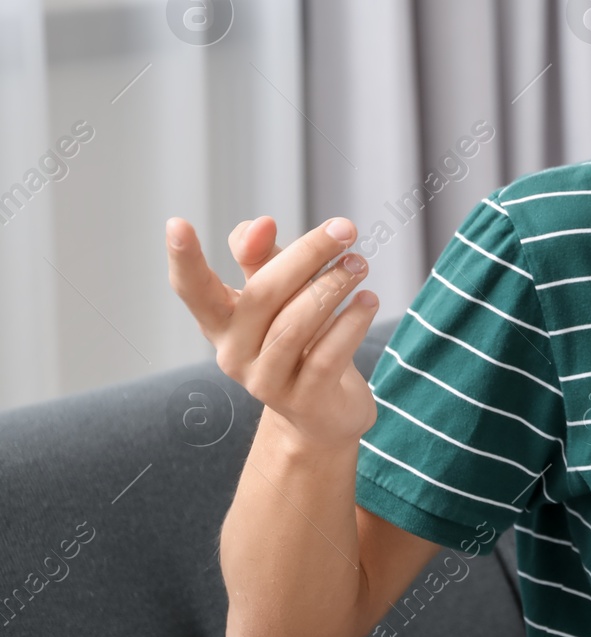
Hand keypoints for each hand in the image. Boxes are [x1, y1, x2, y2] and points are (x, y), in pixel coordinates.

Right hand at [166, 214, 379, 447]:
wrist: (323, 413)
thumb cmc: (300, 340)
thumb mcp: (279, 296)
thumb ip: (264, 259)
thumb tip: (259, 224)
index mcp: (221, 322)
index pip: (193, 290)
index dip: (184, 260)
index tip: (176, 223)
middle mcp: (234, 353)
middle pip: (263, 294)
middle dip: (306, 255)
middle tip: (345, 229)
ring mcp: (266, 381)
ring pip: (296, 324)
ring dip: (333, 286)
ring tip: (359, 264)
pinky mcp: (304, 400)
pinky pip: (327, 355)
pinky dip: (351, 323)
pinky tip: (368, 300)